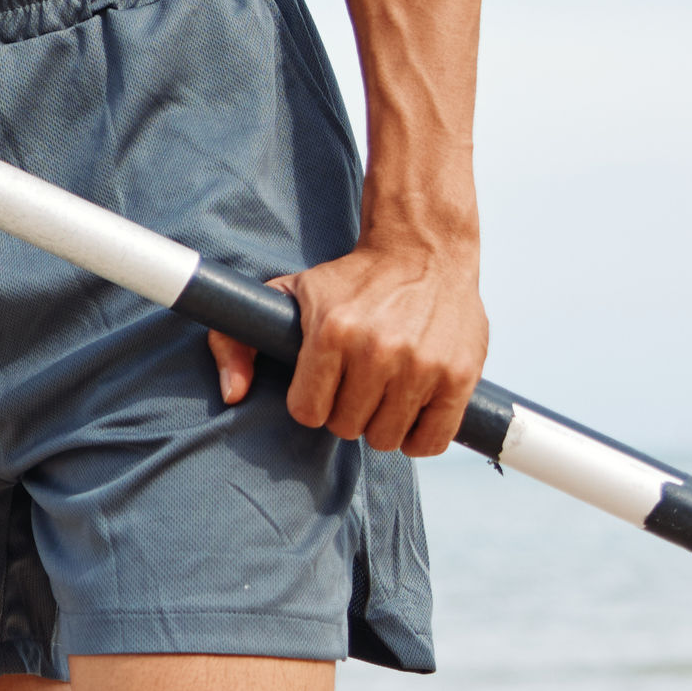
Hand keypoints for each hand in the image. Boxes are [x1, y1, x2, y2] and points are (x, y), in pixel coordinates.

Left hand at [209, 234, 487, 457]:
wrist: (424, 249)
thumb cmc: (352, 279)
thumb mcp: (288, 292)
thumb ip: (237, 339)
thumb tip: (232, 395)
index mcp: (331, 331)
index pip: (308, 412)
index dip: (313, 401)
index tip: (324, 383)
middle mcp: (376, 350)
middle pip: (347, 428)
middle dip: (348, 411)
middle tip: (358, 384)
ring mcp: (421, 365)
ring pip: (386, 438)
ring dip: (383, 423)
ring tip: (385, 392)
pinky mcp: (459, 376)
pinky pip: (431, 441)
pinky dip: (420, 437)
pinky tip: (413, 411)